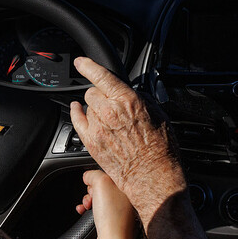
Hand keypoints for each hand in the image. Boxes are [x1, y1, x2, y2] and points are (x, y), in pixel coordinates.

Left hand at [69, 57, 186, 225]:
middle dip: (101, 95)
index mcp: (128, 101)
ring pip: (86, 106)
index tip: (81, 62)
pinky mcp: (91, 142)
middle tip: (112, 104)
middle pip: (93, 92)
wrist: (153, 176)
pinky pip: (76, 121)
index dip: (89, 66)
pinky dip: (77, 114)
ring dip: (94, 108)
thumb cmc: (161, 149)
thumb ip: (142, 100)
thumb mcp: (159, 115)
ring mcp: (98, 127)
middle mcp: (110, 111)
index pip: (102, 76)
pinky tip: (79, 112)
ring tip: (107, 118)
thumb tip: (134, 94)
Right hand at [75, 169, 135, 238]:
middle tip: (91, 197)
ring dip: (88, 201)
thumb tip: (88, 176)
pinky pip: (100, 211)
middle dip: (91, 191)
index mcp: (127, 186)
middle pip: (102, 187)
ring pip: (99, 199)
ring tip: (86, 206)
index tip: (90, 182)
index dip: (96, 178)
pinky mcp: (114, 221)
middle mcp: (126, 197)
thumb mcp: (101, 183)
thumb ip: (94, 174)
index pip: (109, 174)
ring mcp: (121, 210)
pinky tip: (85, 212)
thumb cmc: (112, 215)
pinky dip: (90, 211)